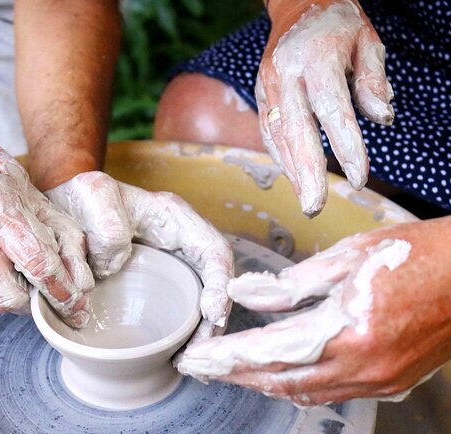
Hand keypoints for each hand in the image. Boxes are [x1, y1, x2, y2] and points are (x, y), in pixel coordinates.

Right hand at [0, 142, 93, 327]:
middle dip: (36, 300)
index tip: (78, 307)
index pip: (37, 262)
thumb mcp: (32, 194)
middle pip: (10, 295)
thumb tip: (82, 282)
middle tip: (48, 290)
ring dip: (15, 295)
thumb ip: (62, 235)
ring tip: (21, 271)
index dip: (63, 290)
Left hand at [46, 171, 233, 338]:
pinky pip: (179, 309)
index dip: (220, 282)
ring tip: (187, 362)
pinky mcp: (157, 282)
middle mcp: (181, 242)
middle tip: (198, 354)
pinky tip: (175, 356)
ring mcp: (171, 263)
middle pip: (215, 283)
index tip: (211, 313)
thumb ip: (107, 224)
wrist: (65, 204)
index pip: (214, 251)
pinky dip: (183, 333)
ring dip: (201, 333)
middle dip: (214, 320)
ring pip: (200, 300)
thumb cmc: (83, 196)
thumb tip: (117, 265)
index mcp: (175, 218)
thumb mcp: (93, 196)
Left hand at [176, 218, 450, 404]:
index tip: (197, 358)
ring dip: (265, 382)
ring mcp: (381, 380)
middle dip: (237, 376)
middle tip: (203, 367)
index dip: (228, 357)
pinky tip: (281, 373)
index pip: (270, 352)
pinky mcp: (392, 382)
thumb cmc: (416, 255)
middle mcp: (364, 367)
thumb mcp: (346, 258)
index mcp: (350, 331)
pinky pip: (333, 392)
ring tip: (232, 370)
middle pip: (283, 381)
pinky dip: (299, 384)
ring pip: (307, 393)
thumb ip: (290, 284)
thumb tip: (246, 294)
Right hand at [257, 0, 393, 215]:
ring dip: (292, 171)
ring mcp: (267, 84)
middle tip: (316, 206)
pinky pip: (267, 130)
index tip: (359, 178)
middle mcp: (285, 72)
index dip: (346, 146)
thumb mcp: (367, 40)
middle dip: (307, 172)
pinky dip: (280, 156)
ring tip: (307, 200)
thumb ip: (373, 78)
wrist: (297, 3)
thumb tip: (382, 118)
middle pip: (296, 130)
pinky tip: (294, 177)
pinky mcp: (259, 92)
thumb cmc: (338, 23)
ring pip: (277, 135)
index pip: (332, 109)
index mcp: (315, 57)